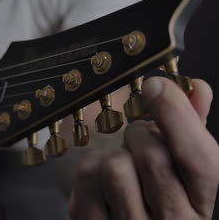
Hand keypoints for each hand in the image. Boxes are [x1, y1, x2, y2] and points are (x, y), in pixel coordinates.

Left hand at [69, 77, 218, 218]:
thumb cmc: (158, 194)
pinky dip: (91, 167)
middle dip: (140, 136)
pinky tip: (102, 183)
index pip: (199, 159)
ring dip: (115, 155)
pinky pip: (87, 175)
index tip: (156, 86)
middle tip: (137, 143)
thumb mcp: (184, 167)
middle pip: (152, 157)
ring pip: (115, 166)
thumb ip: (192, 127)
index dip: (177, 115)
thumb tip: (196, 89)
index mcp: (204, 204)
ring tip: (123, 168)